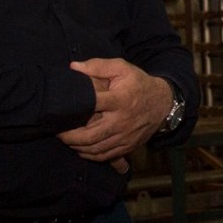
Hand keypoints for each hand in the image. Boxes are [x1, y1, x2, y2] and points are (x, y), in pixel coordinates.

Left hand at [57, 58, 173, 165]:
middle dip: (69, 136)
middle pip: (90, 136)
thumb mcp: (122, 68)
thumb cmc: (139, 84)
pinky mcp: (128, 146)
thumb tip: (74, 67)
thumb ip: (98, 66)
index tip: (60, 110)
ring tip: (67, 139)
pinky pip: (105, 156)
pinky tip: (81, 149)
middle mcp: (122, 121)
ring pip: (95, 149)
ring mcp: (125, 136)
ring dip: (77, 147)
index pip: (91, 105)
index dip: (72, 108)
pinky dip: (90, 155)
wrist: (163, 103)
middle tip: (58, 131)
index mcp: (119, 100)